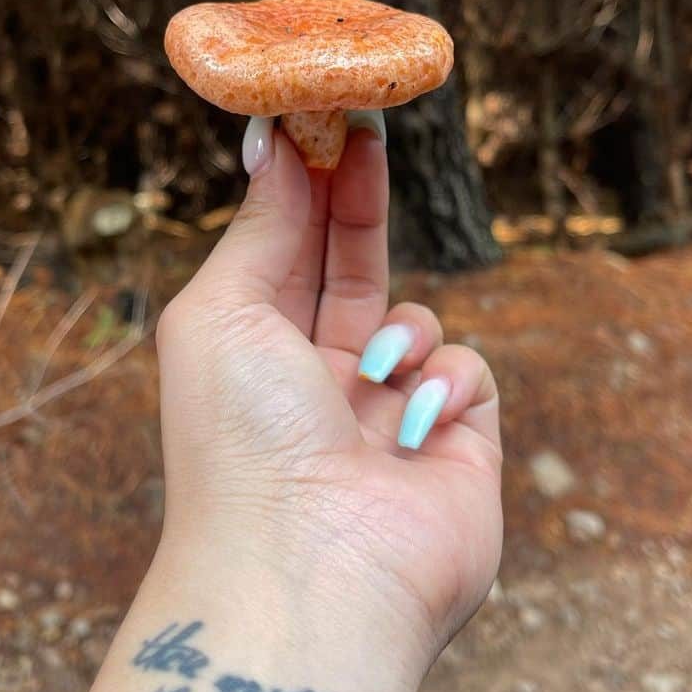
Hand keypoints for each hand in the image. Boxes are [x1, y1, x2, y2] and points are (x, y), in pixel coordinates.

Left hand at [155, 118, 502, 682]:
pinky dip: (444, 386)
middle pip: (351, 267)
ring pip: (418, 323)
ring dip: (398, 334)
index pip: (287, 248)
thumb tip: (270, 144)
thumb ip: (259, 228)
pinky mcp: (457, 447)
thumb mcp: (222, 312)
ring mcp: (387, 417)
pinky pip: (468, 374)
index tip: (323, 116)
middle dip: (360, 202)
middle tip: (372, 129)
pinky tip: (411, 428)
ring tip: (368, 378)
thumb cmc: (241, 444)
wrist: (309, 575)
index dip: (307, 184)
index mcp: (254, 354)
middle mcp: (317, 383)